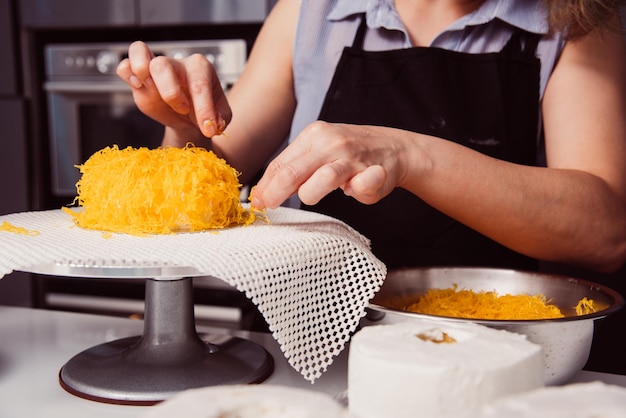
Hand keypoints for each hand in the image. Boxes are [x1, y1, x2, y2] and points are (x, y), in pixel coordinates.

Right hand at [116, 41, 231, 144]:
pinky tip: (137, 87)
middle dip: (170, 92)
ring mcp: (155, 67)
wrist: (191, 119)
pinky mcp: (139, 78)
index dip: (204, 109)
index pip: (199, 84)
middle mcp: (177, 63)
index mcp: (200, 68)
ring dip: (141, 69)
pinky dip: (126, 74)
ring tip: (149, 87)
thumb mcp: (221, 117)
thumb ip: (219, 119)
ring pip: (138, 50)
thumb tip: (212, 125)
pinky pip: (124, 65)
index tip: (208, 128)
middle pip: (162, 65)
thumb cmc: (206, 111)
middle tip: (182, 110)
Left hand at [251, 121, 413, 208]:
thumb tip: (263, 194)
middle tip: (270, 206)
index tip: (258, 201)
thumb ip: (294, 170)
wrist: (393, 147)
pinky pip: (364, 183)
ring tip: (312, 197)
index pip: (281, 163)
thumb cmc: (350, 154)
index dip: (266, 185)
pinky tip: (354, 190)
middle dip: (276, 193)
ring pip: (324, 178)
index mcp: (313, 135)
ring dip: (311, 194)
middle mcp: (331, 142)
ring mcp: (354, 157)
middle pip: (293, 172)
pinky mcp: (376, 171)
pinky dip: (359, 190)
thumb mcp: (318, 152)